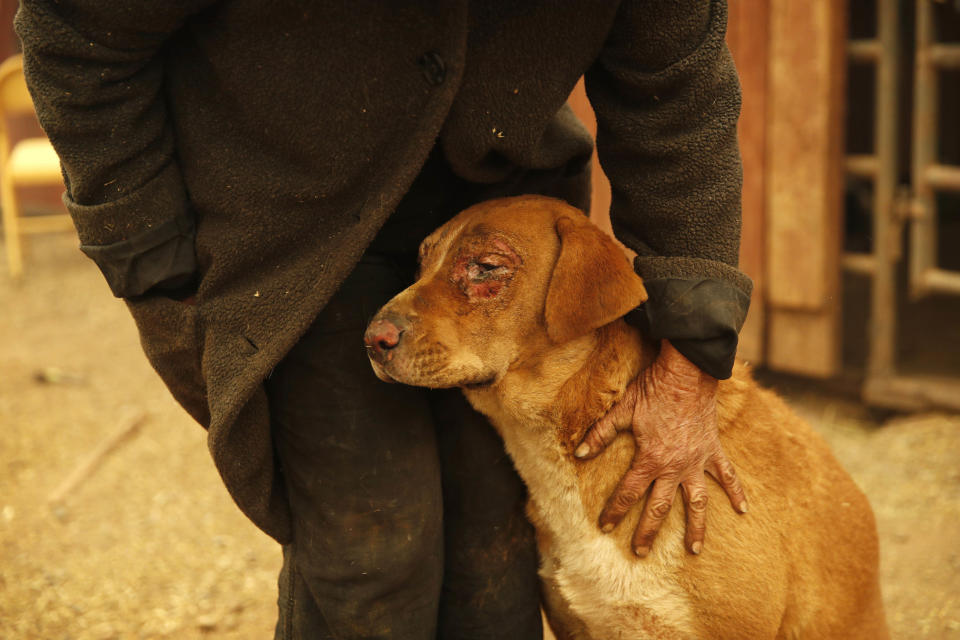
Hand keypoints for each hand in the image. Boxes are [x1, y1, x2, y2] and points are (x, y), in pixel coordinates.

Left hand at [574, 340, 746, 556]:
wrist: (687, 373)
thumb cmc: (652, 389)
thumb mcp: (622, 410)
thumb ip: (601, 434)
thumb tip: (579, 453)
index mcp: (650, 459)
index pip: (628, 492)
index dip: (614, 510)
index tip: (605, 527)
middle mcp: (674, 467)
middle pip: (660, 507)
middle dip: (648, 532)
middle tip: (640, 552)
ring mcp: (697, 461)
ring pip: (697, 502)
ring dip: (696, 527)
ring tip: (694, 550)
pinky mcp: (713, 451)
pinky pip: (727, 476)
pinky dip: (737, 492)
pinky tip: (743, 510)